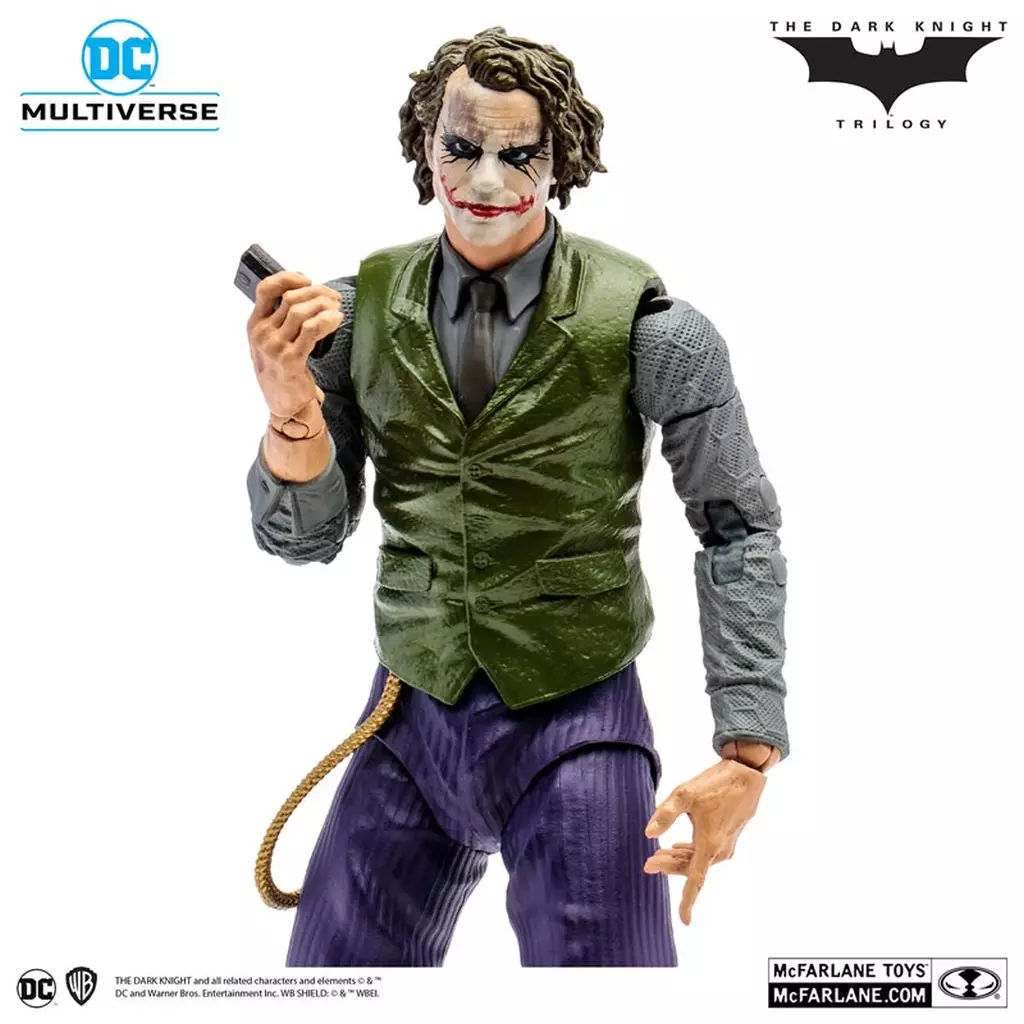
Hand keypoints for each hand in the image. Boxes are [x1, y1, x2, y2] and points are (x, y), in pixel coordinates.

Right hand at [246, 271, 342, 426]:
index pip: (266, 289)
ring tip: (337, 308)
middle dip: (317, 292)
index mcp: (254, 324)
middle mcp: (261, 334)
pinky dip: (327, 320)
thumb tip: (302, 285)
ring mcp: (274, 347)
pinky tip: (337, 319)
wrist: (285, 406)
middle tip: (334, 297)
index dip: (288, 278)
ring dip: (324, 305)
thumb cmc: (282, 371)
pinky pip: (312, 331)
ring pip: (301, 312)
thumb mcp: (273, 342)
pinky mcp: (291, 360)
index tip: (308, 279)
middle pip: (291, 298)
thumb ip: (281, 317)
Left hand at [643, 758, 766, 924]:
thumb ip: (665, 814)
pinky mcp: (728, 836)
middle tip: (648, 864)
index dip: (688, 901)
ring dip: (678, 858)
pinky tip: (678, 846)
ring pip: (698, 860)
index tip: (684, 921)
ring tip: (658, 854)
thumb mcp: (684, 794)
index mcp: (709, 844)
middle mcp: (720, 849)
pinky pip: (706, 852)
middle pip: (691, 868)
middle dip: (669, 867)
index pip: (695, 880)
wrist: (745, 774)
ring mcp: (726, 844)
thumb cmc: (715, 783)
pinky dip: (690, 852)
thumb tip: (648, 834)